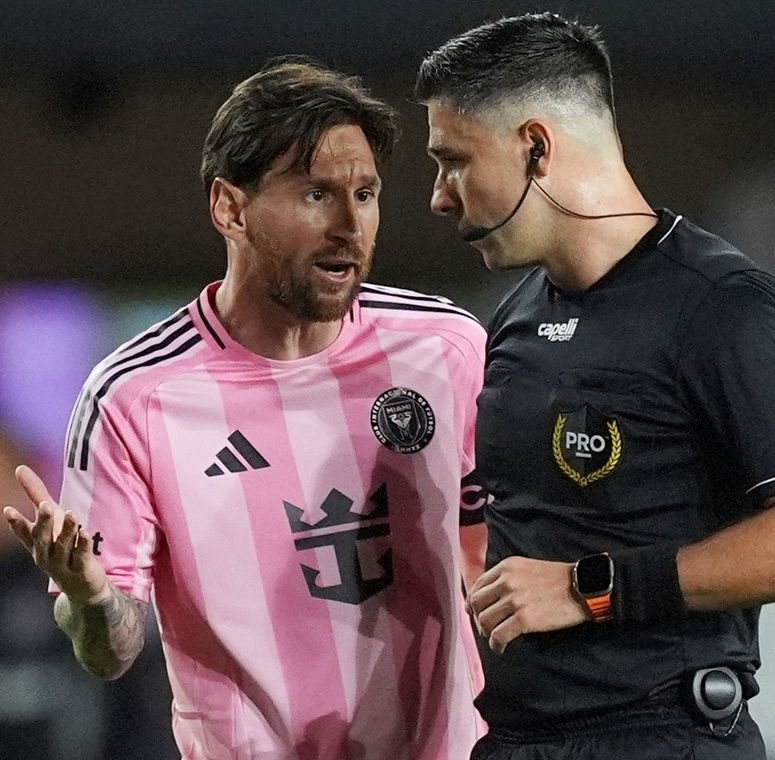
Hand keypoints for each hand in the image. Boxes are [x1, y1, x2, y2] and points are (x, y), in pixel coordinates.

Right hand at [3, 465, 108, 605]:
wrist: (81, 584)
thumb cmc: (62, 545)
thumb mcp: (50, 518)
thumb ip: (36, 494)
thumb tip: (20, 468)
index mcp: (36, 543)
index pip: (24, 533)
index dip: (17, 523)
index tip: (8, 510)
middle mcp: (46, 554)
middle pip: (42, 538)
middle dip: (43, 522)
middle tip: (44, 504)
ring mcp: (63, 563)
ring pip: (63, 546)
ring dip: (66, 529)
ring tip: (70, 513)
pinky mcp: (81, 568)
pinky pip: (81, 555)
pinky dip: (82, 544)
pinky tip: (85, 531)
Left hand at [466, 555, 587, 653]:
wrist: (583, 587)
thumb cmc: (557, 579)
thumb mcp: (526, 568)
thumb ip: (506, 578)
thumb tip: (487, 599)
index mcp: (506, 567)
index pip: (478, 585)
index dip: (474, 602)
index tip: (476, 612)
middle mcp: (507, 581)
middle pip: (477, 603)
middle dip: (478, 618)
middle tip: (485, 628)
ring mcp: (515, 600)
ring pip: (485, 620)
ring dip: (487, 632)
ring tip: (495, 638)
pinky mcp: (524, 619)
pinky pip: (499, 635)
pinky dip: (496, 644)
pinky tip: (500, 648)